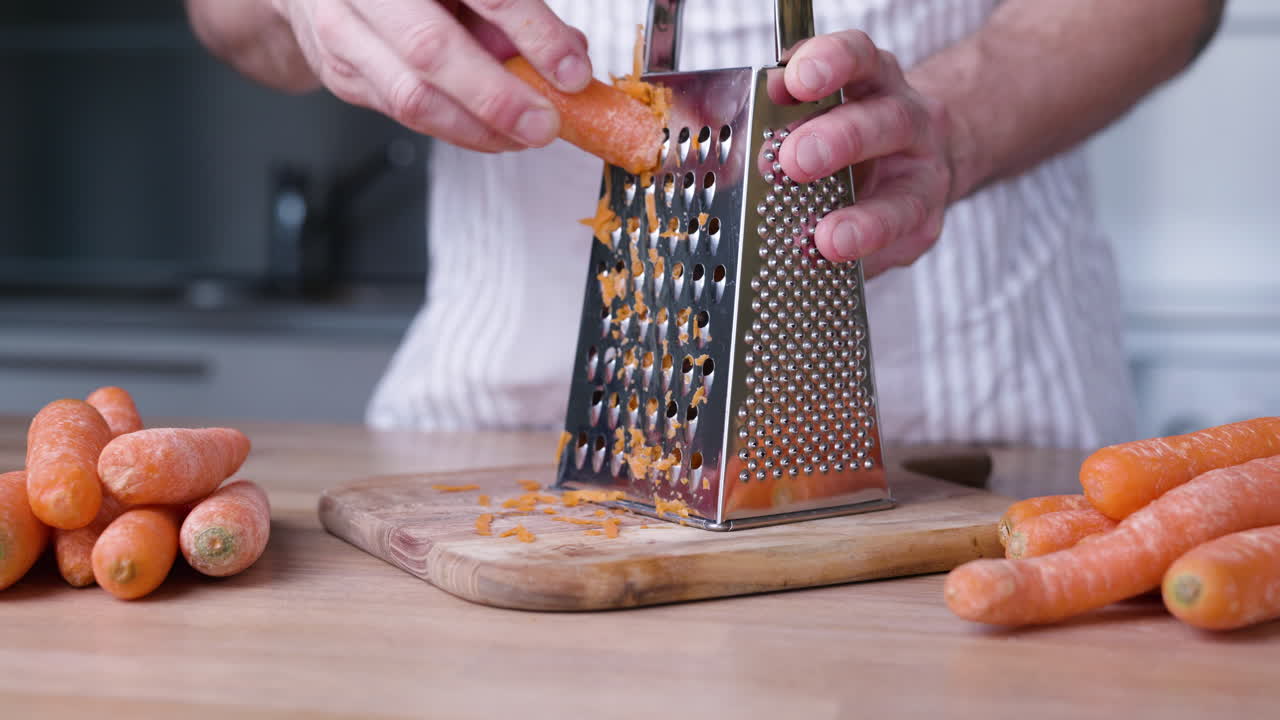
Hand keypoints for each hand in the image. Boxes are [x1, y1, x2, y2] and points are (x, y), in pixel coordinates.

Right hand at [269, 0, 591, 151]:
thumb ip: (512, 8)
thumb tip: (568, 53)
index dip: (533, 32)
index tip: (572, 71)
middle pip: (431, 50)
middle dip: (498, 98)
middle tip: (543, 124)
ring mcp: (344, 31)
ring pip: (411, 96)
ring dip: (478, 127)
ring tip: (523, 135)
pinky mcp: (342, 75)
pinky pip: (404, 115)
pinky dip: (456, 130)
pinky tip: (490, 133)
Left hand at [776, 31, 954, 277]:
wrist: (913, 159)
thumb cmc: (848, 132)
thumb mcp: (812, 110)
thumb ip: (770, 115)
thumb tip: (709, 131)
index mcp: (870, 81)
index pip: (857, 57)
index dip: (828, 63)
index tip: (794, 80)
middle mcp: (904, 118)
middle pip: (884, 120)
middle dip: (838, 140)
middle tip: (793, 161)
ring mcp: (922, 172)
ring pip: (904, 191)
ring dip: (862, 218)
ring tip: (827, 238)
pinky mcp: (926, 220)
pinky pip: (902, 239)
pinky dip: (870, 252)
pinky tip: (838, 259)